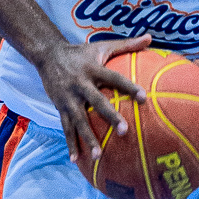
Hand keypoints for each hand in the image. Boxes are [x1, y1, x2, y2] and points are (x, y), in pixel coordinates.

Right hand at [34, 34, 149, 163]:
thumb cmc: (81, 53)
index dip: (128, 87)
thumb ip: (128, 45)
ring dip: (88, 138)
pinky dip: (71, 144)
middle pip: (97, 102)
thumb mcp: (102, 46)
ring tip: (98, 156)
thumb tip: (151, 38)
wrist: (47, 55)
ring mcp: (69, 98)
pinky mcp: (60, 107)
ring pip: (79, 120)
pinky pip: (66, 128)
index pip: (114, 78)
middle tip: (124, 131)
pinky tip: (76, 160)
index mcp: (93, 69)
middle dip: (110, 117)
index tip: (144, 98)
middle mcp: (81, 84)